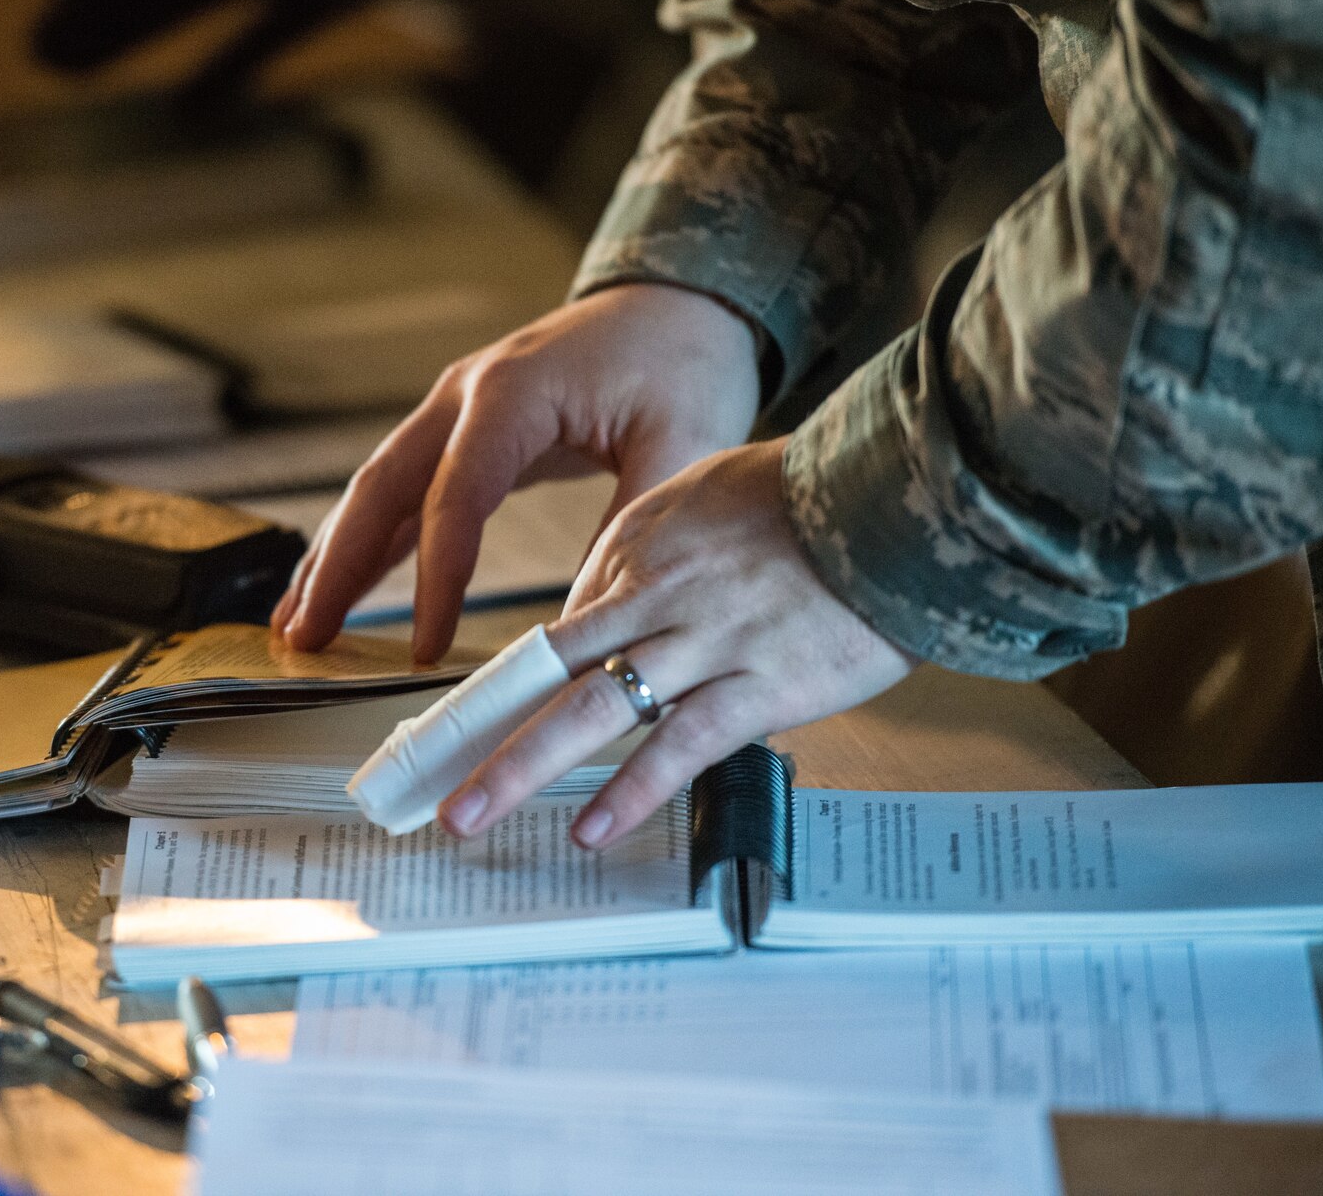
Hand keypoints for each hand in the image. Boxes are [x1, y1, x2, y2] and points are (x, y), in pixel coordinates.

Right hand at [273, 283, 761, 660]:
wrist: (679, 301)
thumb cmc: (682, 361)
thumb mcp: (681, 441)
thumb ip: (633, 528)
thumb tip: (590, 626)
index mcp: (511, 392)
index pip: (455, 497)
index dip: (436, 579)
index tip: (424, 647)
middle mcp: (464, 395)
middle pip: (381, 487)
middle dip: (337, 565)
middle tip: (304, 637)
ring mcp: (454, 412)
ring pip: (376, 490)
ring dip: (334, 557)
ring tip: (297, 627)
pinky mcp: (462, 434)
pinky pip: (401, 494)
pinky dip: (368, 543)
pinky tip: (338, 590)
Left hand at [437, 438, 914, 848]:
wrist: (898, 496)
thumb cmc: (813, 497)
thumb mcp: (708, 496)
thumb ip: (656, 556)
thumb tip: (611, 615)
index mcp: (640, 543)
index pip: (557, 626)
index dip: (510, 684)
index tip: (470, 724)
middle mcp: (655, 592)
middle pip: (546, 669)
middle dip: (478, 729)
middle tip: (424, 779)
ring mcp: (703, 643)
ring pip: (592, 711)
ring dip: (520, 768)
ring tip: (469, 815)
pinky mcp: (759, 686)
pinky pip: (679, 746)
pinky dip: (630, 790)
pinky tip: (590, 827)